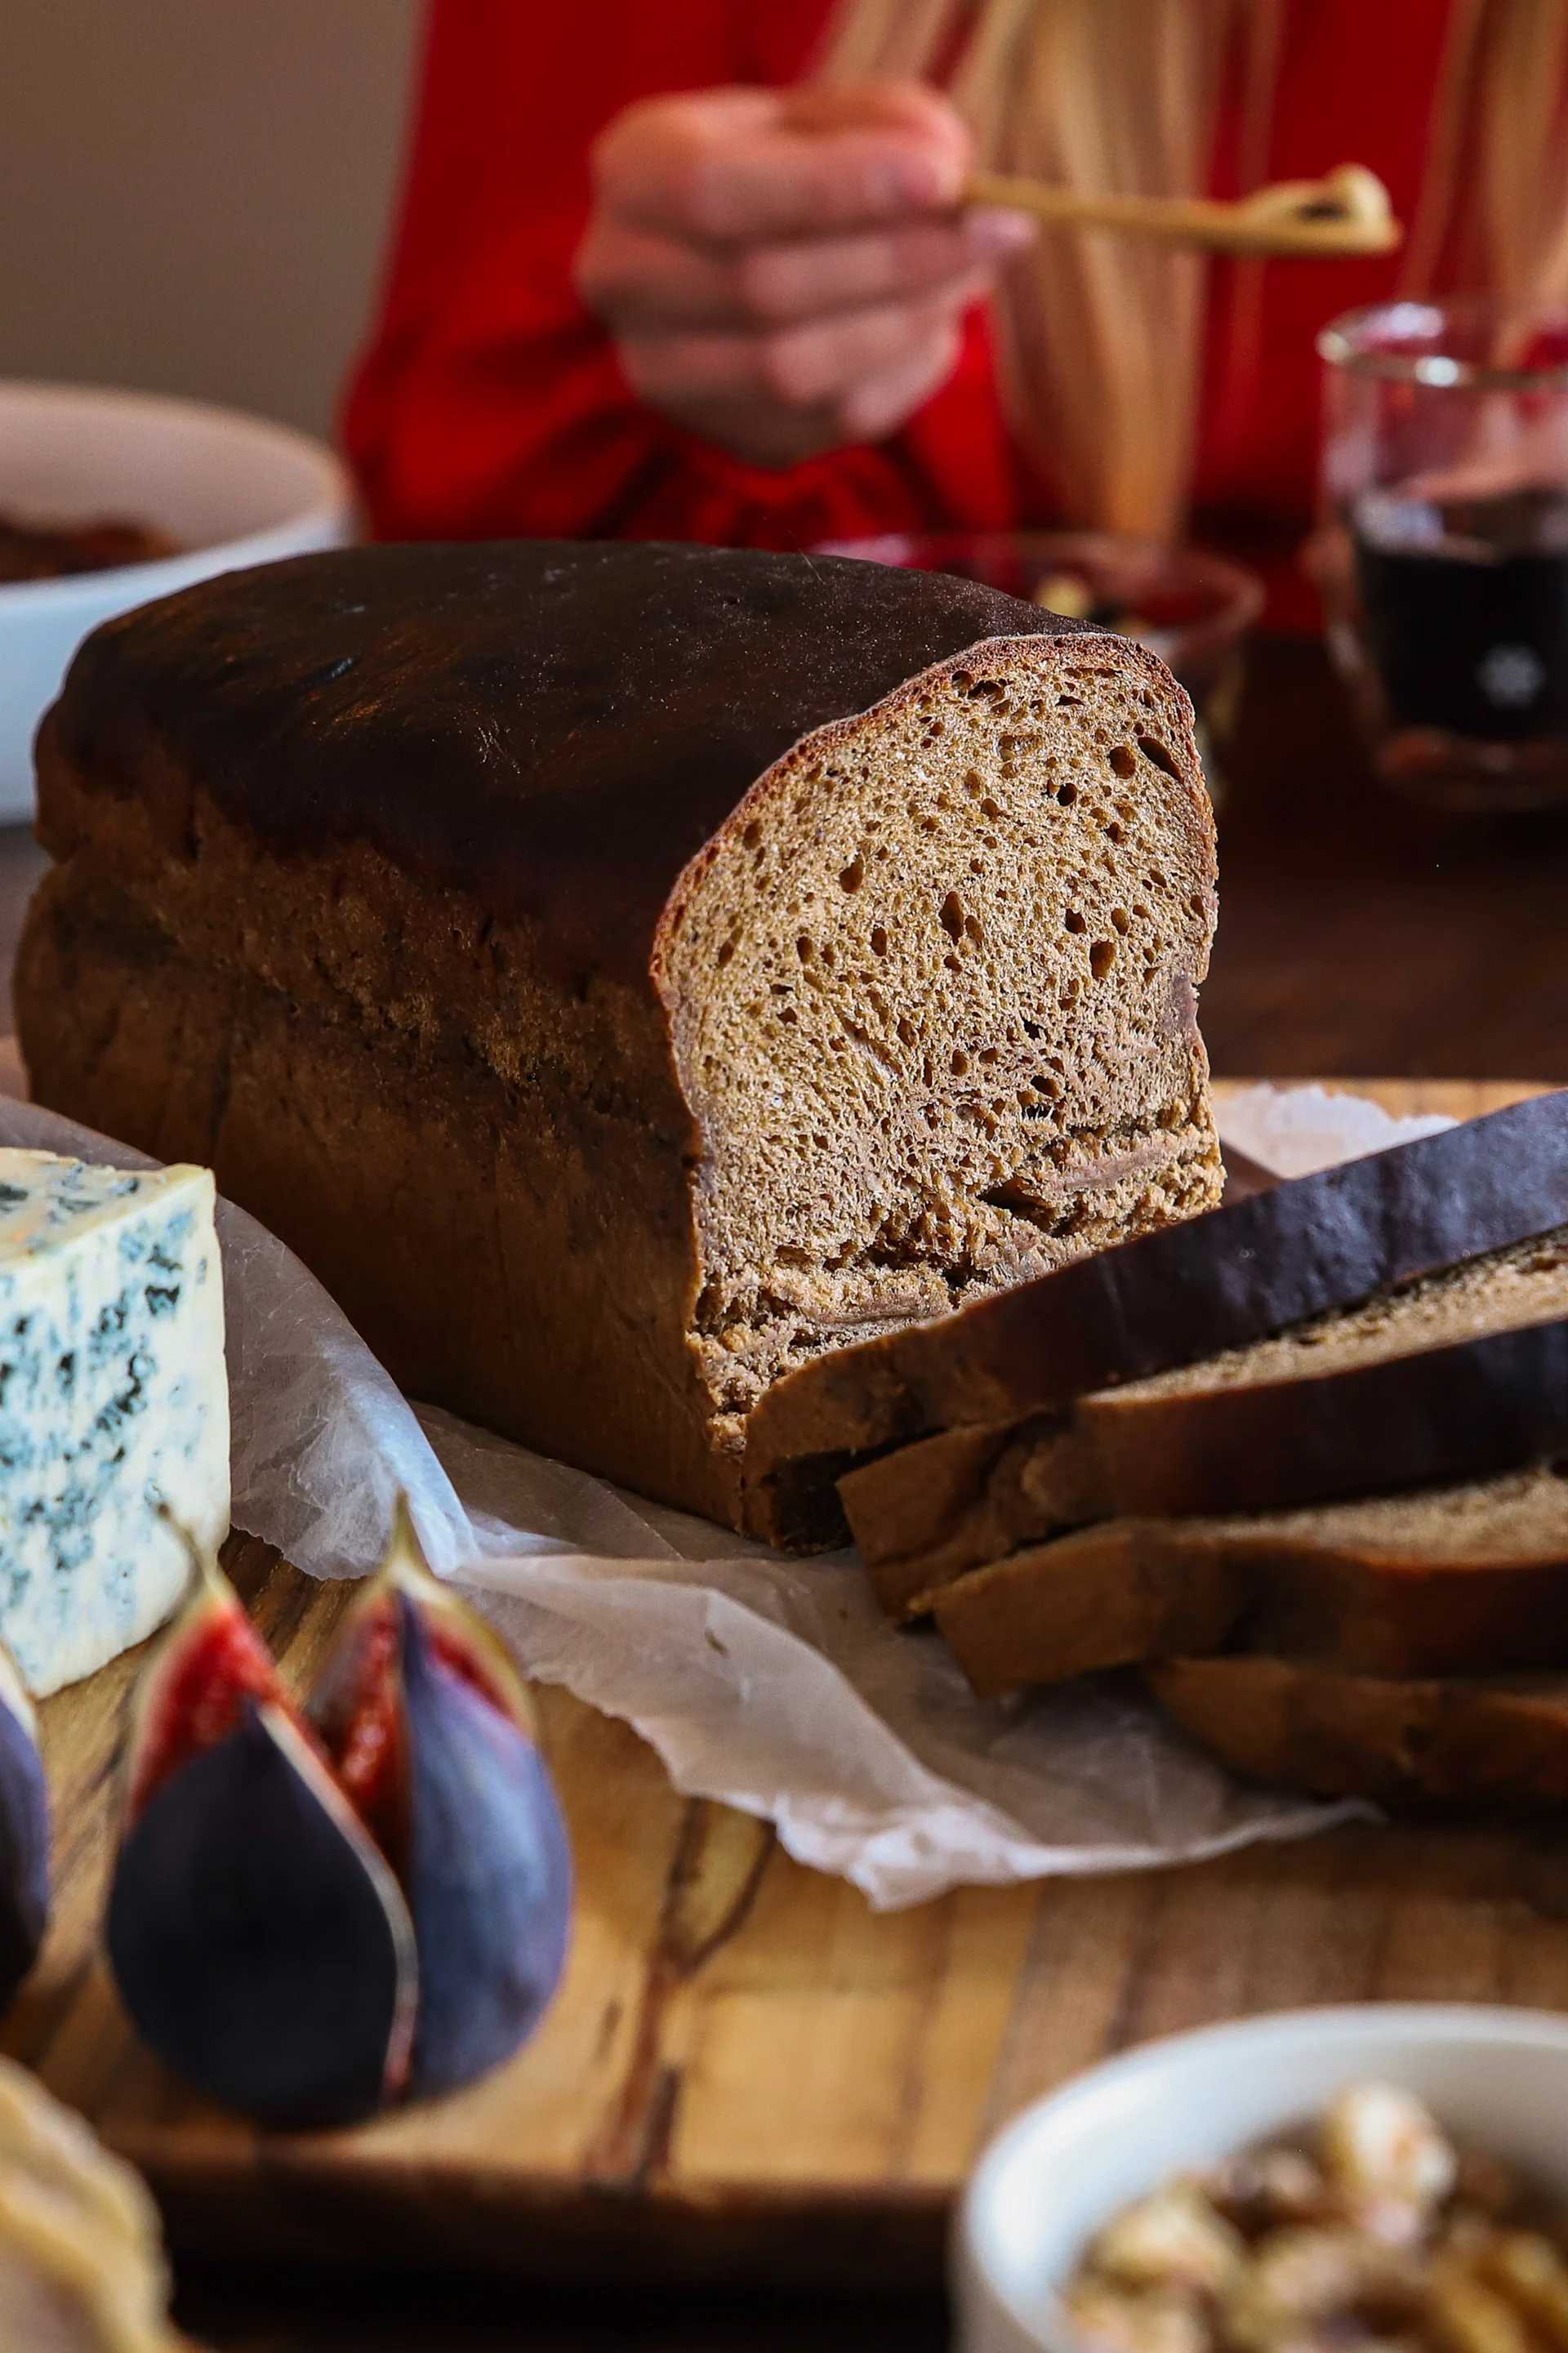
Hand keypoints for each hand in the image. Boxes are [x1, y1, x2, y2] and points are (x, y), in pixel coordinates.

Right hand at [574, 80, 1033, 467]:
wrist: (731, 256)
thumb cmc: (779, 169)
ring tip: (969, 272)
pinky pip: (829, 424)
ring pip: (793, 372)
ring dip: (902, 322)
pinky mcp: (728, 435)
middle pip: (762, 290)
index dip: (836, 190)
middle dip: (894, 261)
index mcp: (635, 173)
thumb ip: (880, 121)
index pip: (719, 193)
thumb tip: (949, 170)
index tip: (943, 181)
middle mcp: (627, 280)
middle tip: (993, 232)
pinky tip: (932, 325)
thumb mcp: (816, 115)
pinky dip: (901, 373)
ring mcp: (666, 374)